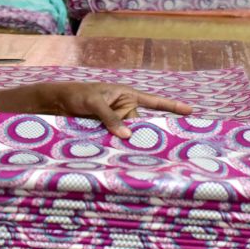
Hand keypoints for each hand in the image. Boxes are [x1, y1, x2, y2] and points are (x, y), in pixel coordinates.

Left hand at [42, 83, 192, 138]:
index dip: (172, 106)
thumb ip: (110, 117)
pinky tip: (117, 153)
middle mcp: (125, 108)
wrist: (57, 103)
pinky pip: (117, 140)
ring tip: (116, 145)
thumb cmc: (78, 95)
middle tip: (141, 145)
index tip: (191, 111)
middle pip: (140, 126)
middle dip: (140, 135)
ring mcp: (117, 121)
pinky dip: (117, 145)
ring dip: (124, 142)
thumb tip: (128, 135)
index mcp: (127, 95)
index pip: (154, 101)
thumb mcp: (94, 103)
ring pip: (129, 136)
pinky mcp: (107, 131)